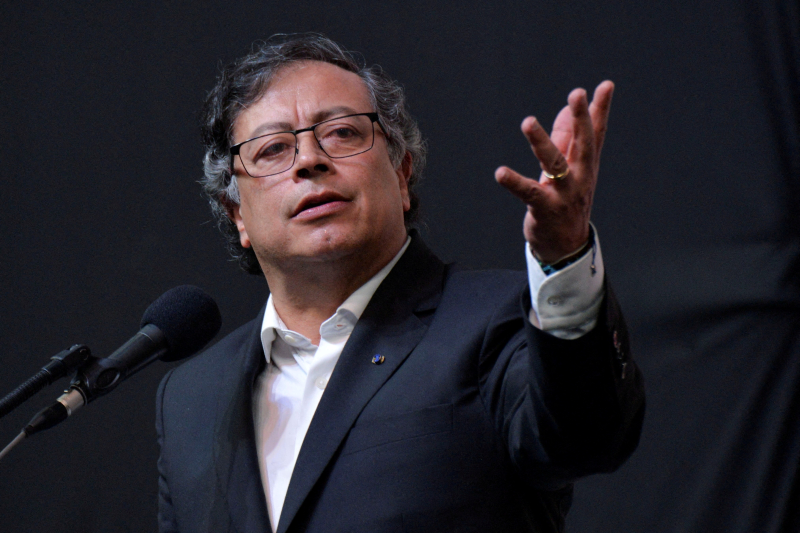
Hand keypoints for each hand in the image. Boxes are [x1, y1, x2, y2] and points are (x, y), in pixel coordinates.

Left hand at [494, 81, 613, 263]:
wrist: (566, 247)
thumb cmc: (566, 202)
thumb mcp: (570, 169)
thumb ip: (566, 139)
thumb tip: (566, 109)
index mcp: (585, 165)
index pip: (596, 133)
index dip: (600, 109)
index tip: (605, 85)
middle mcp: (580, 176)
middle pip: (583, 144)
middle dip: (581, 118)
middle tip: (577, 94)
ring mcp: (564, 194)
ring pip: (555, 164)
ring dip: (542, 142)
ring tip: (528, 122)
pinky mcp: (545, 209)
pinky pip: (529, 193)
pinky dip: (515, 183)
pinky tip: (500, 173)